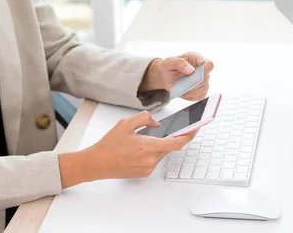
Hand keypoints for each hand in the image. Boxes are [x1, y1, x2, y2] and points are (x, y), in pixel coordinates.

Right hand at [76, 112, 195, 184]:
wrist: (97, 163)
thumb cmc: (109, 145)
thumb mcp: (125, 123)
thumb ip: (144, 119)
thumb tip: (156, 123)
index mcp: (148, 146)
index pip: (176, 142)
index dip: (188, 136)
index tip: (194, 130)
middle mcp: (150, 160)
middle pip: (168, 147)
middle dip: (167, 138)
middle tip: (163, 130)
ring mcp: (148, 168)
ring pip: (160, 154)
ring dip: (157, 145)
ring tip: (139, 140)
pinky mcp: (143, 173)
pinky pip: (153, 160)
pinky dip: (150, 153)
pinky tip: (136, 149)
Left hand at [140, 52, 213, 101]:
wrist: (165, 77)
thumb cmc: (168, 67)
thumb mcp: (169, 62)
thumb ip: (179, 63)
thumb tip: (191, 70)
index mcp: (196, 58)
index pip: (208, 64)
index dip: (204, 70)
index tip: (193, 74)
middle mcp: (202, 69)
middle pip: (205, 79)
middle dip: (192, 83)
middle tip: (180, 83)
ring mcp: (204, 80)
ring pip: (202, 89)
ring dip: (190, 90)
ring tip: (179, 87)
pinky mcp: (201, 90)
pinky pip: (200, 96)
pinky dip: (190, 96)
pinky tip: (183, 92)